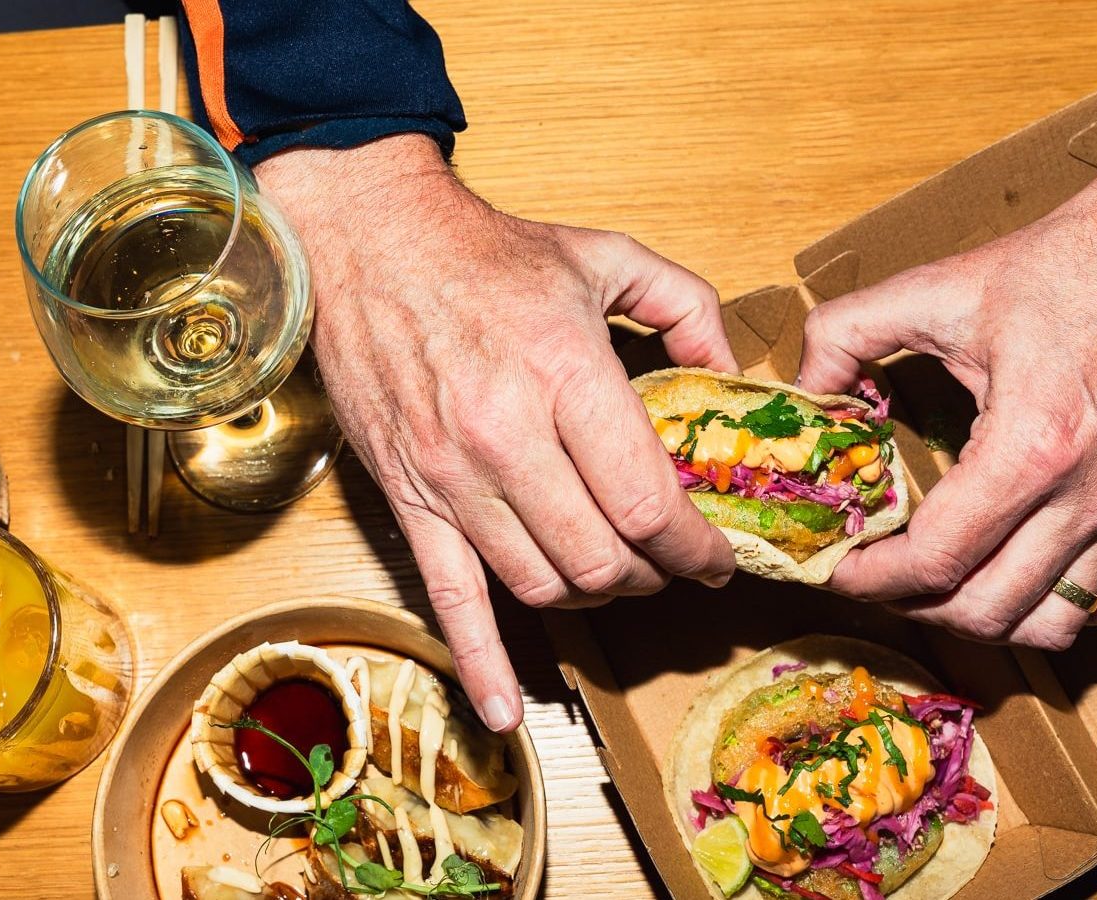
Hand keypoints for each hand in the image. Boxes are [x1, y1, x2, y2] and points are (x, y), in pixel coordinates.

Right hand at [256, 135, 735, 730]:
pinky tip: (504, 711)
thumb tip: (730, 372)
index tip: (717, 557)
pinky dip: (479, 663)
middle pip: (601, 557)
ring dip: (592, 598)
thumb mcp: (604, 254)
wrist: (367, 241)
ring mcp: (452, 477)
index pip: (648, 502)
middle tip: (670, 563)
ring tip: (615, 577)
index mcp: (565, 373)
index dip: (696, 548)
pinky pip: (447, 599)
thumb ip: (685, 305)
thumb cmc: (486, 252)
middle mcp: (507, 436)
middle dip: (652, 576)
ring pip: (540, 584)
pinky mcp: (409, 499)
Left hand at [797, 149, 1096, 648]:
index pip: (937, 558)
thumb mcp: (934, 288)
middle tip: (871, 575)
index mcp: (1030, 445)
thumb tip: (799, 389)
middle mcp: (1087, 495)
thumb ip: (844, 333)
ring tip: (935, 584)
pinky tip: (1021, 575)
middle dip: (912, 606)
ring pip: (1052, 625)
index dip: (870, 578)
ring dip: (982, 619)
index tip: (834, 567)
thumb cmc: (1061, 266)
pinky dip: (1065, 608)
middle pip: (986, 610)